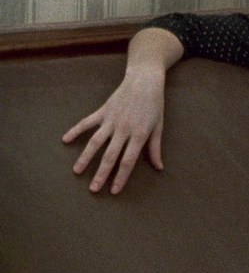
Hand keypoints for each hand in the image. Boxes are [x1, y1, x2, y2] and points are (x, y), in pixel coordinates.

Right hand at [62, 67, 165, 193]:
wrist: (144, 81)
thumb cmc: (154, 105)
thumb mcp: (158, 126)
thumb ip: (155, 147)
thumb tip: (159, 167)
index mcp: (139, 134)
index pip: (128, 160)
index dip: (121, 176)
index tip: (114, 191)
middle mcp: (123, 129)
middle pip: (110, 155)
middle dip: (101, 174)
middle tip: (92, 190)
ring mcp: (111, 120)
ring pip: (95, 142)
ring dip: (85, 157)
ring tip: (77, 171)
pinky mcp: (102, 111)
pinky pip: (87, 122)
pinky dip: (75, 130)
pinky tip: (65, 139)